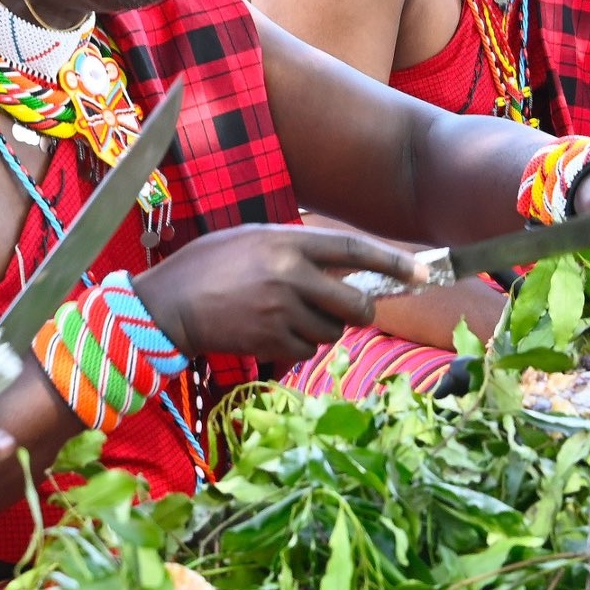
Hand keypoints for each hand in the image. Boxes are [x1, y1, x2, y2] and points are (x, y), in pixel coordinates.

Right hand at [131, 225, 430, 365]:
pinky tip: (273, 332)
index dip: (392, 262)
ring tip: (291, 316)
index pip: (353, 250)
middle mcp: (289, 275)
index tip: (422, 272)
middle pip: (353, 304)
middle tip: (349, 309)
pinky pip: (306, 350)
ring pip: (331, 332)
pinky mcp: (270, 341)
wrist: (167, 304)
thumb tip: (339, 266)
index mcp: (286, 242)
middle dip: (358, 311)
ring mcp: (280, 311)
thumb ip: (293, 248)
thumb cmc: (207, 265)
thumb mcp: (250, 238)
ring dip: (322, 329)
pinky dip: (298, 345)